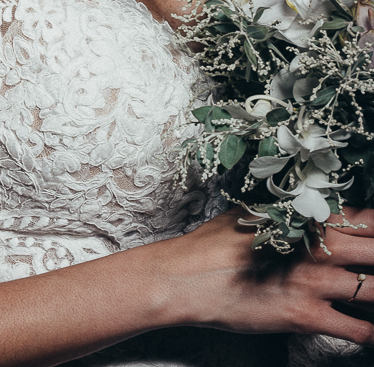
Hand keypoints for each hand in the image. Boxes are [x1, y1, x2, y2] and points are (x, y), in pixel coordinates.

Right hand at [154, 208, 373, 343]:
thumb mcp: (252, 212)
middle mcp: (318, 247)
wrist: (187, 277)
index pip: (365, 219)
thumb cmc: (214, 244)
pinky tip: (372, 334)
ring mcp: (315, 282)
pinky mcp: (307, 316)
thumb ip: (286, 211)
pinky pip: (358, 330)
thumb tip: (304, 208)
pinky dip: (371, 334)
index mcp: (306, 217)